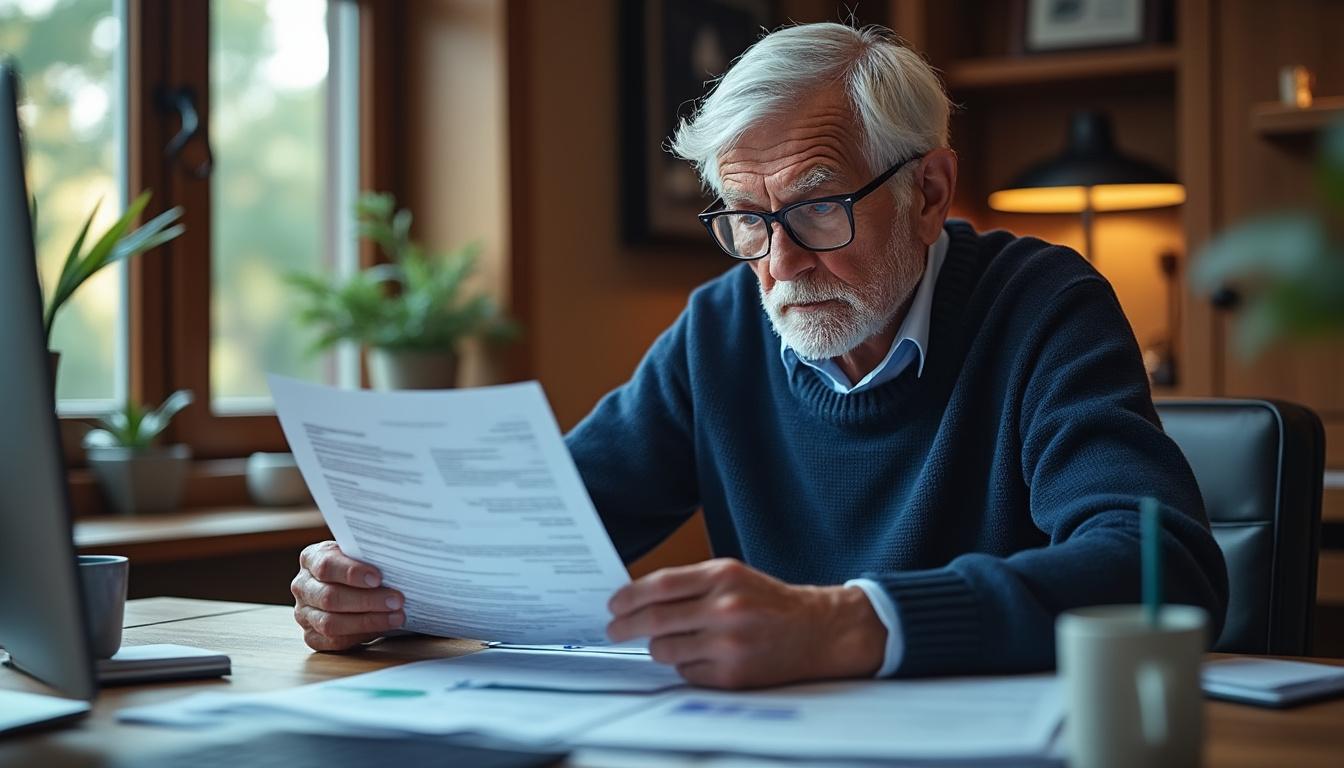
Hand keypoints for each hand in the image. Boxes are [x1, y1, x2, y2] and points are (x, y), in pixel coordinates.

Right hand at [291, 540, 405, 651]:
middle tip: (396, 600)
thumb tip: (394, 563)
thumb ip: (369, 556)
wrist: (354, 584)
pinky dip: (361, 635)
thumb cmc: (360, 565)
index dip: (351, 572)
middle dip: (367, 600)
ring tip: (396, 616)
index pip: (326, 565)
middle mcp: (302, 586)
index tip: (377, 578)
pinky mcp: (312, 636)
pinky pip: (334, 641)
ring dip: (368, 621)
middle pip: (329, 597)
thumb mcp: (361, 553)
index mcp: (311, 559)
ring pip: (331, 623)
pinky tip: (382, 628)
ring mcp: (304, 613)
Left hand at [606, 558, 885, 688]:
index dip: (628, 596)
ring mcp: (728, 644)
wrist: (818, 631)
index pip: (659, 585)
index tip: (613, 605)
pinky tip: (701, 657)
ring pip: (664, 650)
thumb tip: (637, 598)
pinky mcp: (732, 675)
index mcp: (723, 576)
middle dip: (625, 626)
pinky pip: (686, 673)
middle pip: (654, 620)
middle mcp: (725, 608)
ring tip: (671, 642)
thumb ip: (689, 584)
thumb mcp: (732, 576)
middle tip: (613, 630)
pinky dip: (685, 666)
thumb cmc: (769, 602)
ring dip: (659, 647)